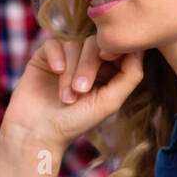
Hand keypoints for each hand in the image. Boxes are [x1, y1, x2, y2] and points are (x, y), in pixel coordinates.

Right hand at [1, 37, 143, 151]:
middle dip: (89, 65)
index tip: (109, 61)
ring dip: (71, 71)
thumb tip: (140, 49)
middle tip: (81, 90)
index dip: (115, 50)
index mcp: (105, 72)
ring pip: (74, 45)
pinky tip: (55, 71)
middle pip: (95, 44)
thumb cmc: (75, 122)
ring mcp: (64, 58)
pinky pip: (53, 44)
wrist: (37, 132)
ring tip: (66, 97)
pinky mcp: (44, 57)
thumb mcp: (109, 102)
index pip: (115, 48)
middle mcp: (86, 62)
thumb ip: (130, 77)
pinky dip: (57, 56)